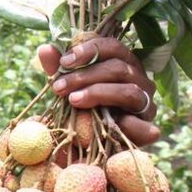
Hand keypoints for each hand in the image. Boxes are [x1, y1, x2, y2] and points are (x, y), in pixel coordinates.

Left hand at [37, 37, 160, 146]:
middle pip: (119, 68)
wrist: (87, 144)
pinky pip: (143, 124)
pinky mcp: (147, 127)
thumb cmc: (80, 109)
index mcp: (122, 64)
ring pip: (129, 91)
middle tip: (59, 87)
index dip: (90, 50)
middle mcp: (139, 80)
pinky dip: (127, 124)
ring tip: (73, 100)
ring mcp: (146, 103)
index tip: (64, 61)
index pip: (113, 47)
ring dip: (97, 93)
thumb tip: (45, 48)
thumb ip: (58, 70)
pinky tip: (109, 125)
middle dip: (85, 75)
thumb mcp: (67, 88)